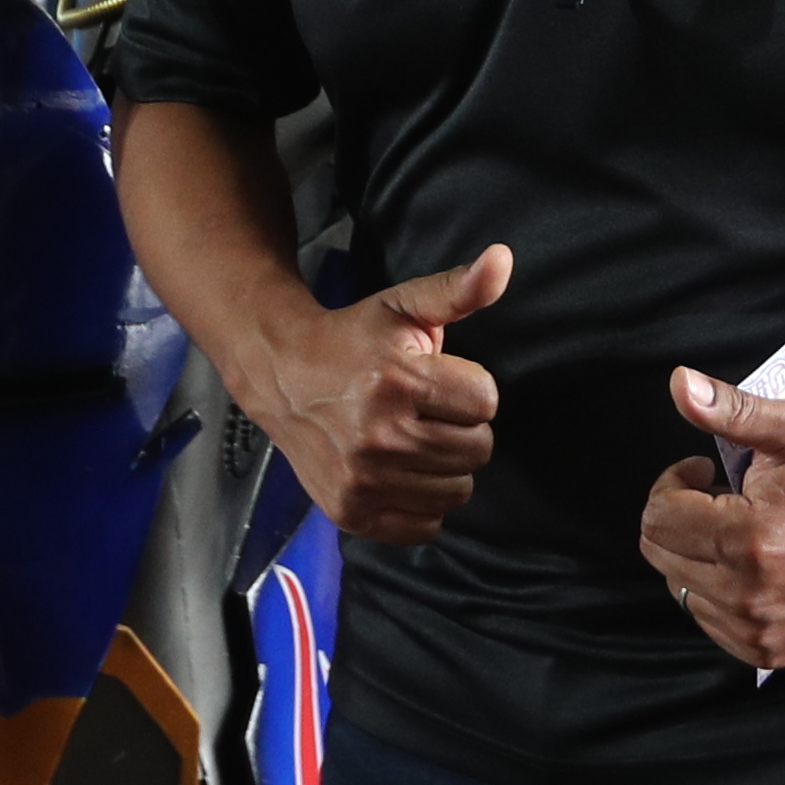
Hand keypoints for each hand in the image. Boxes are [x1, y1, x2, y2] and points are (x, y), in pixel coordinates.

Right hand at [241, 246, 511, 544]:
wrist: (281, 376)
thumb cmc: (353, 339)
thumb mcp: (404, 305)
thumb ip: (459, 288)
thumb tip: (503, 259)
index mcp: (397, 380)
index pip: (486, 402)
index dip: (469, 387)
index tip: (439, 380)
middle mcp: (379, 436)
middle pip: (477, 450)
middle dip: (461, 426)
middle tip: (428, 411)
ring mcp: (363, 480)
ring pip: (458, 490)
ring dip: (446, 465)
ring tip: (415, 438)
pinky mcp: (351, 512)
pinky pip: (426, 525)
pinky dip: (423, 502)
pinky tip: (402, 472)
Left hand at [636, 371, 784, 671]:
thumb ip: (732, 410)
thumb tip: (678, 382)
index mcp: (747, 539)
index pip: (657, 518)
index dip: (672, 484)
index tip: (704, 471)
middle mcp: (747, 593)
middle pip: (659, 554)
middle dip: (677, 517)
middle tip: (717, 497)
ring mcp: (757, 629)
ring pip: (678, 588)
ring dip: (693, 554)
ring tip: (735, 531)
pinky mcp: (767, 649)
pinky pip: (707, 620)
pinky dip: (713, 591)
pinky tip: (745, 566)